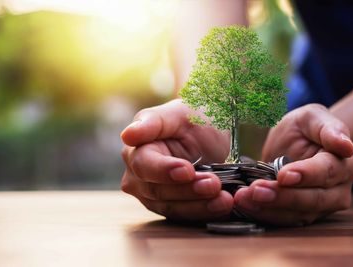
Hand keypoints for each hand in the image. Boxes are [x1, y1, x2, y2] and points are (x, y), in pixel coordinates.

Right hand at [121, 99, 232, 220]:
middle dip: (188, 189)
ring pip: (172, 208)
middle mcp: (138, 178)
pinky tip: (223, 205)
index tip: (187, 170)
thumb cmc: (192, 119)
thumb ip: (153, 122)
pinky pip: (186, 216)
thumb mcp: (178, 113)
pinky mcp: (173, 209)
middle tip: (214, 184)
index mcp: (135, 151)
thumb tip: (128, 135)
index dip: (164, 170)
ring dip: (199, 205)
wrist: (213, 133)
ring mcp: (153, 197)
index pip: (144, 165)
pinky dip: (206, 211)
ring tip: (224, 199)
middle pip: (158, 191)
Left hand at [234, 104, 352, 225]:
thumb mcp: (312, 118)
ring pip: (297, 214)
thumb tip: (347, 146)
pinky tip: (245, 204)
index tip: (284, 175)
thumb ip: (328, 129)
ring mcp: (320, 207)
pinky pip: (283, 219)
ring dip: (269, 208)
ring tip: (244, 198)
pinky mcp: (300, 215)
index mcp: (343, 164)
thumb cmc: (305, 128)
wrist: (294, 143)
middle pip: (313, 199)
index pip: (326, 172)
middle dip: (283, 196)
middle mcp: (337, 190)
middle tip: (256, 190)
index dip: (306, 175)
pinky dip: (263, 214)